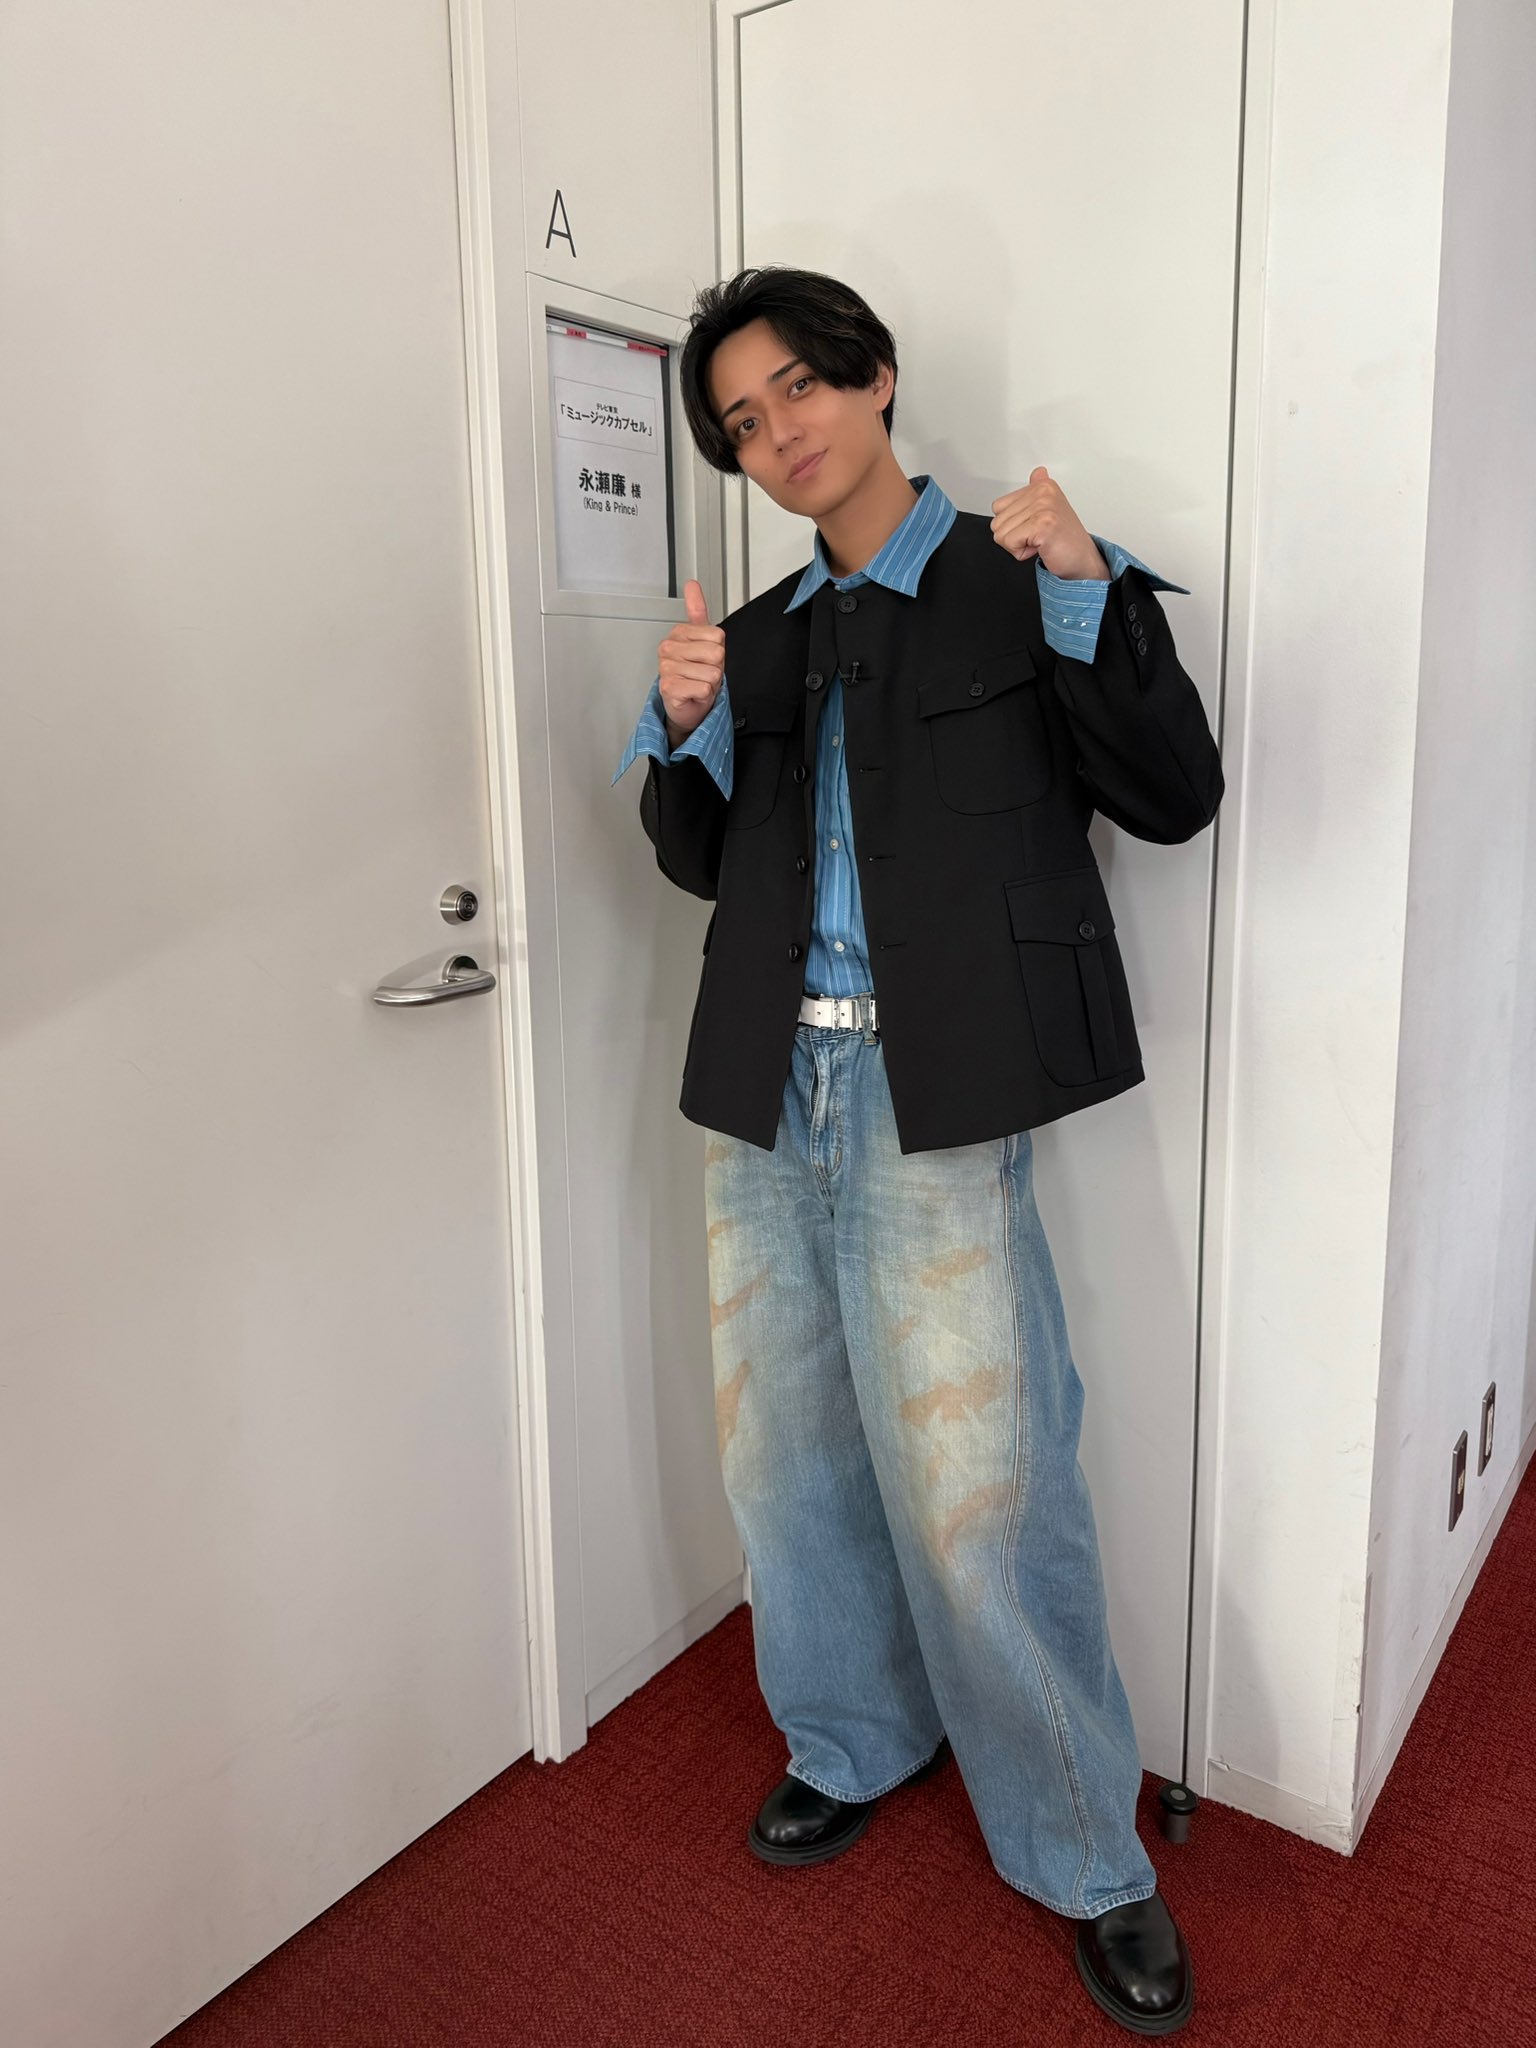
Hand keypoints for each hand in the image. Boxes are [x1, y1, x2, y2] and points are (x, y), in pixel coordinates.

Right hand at [657, 579, 726, 745]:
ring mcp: (666, 668)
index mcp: (678, 634)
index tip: (705, 658)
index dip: (718, 650)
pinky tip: (693, 693)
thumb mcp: (703, 639)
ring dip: (710, 683)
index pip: (717, 636)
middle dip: (716, 667)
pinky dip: (704, 695)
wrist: (688, 705)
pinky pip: (704, 688)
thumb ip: (697, 611)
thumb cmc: (696, 673)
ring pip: (712, 673)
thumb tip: (692, 584)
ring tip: (698, 683)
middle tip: (702, 672)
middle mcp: (668, 649)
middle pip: (716, 654)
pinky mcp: (669, 688)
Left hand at [990, 467, 1108, 580]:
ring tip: (1039, 542)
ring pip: (1001, 534)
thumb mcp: (1050, 509)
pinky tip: (1040, 547)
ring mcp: (1043, 507)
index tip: (1034, 527)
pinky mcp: (1042, 524)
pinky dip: (1021, 553)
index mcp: (1042, 486)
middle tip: (1038, 537)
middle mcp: (1043, 492)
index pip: (998, 507)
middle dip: (1013, 537)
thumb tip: (1038, 472)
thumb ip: (1038, 490)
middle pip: (997, 522)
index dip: (1011, 524)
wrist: (1082, 560)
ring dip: (1018, 546)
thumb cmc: (1064, 539)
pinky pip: (1010, 542)